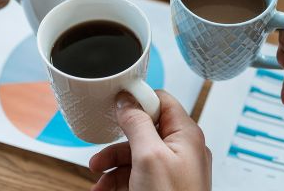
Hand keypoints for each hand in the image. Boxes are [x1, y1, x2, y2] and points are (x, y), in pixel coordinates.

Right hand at [89, 91, 210, 190]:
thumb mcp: (149, 157)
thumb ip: (137, 125)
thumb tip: (127, 101)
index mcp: (185, 135)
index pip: (162, 101)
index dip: (137, 100)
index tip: (115, 105)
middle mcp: (181, 151)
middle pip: (143, 132)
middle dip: (117, 144)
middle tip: (100, 154)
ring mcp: (173, 172)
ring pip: (136, 158)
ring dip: (113, 167)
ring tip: (97, 180)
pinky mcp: (164, 189)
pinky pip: (137, 178)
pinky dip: (119, 183)